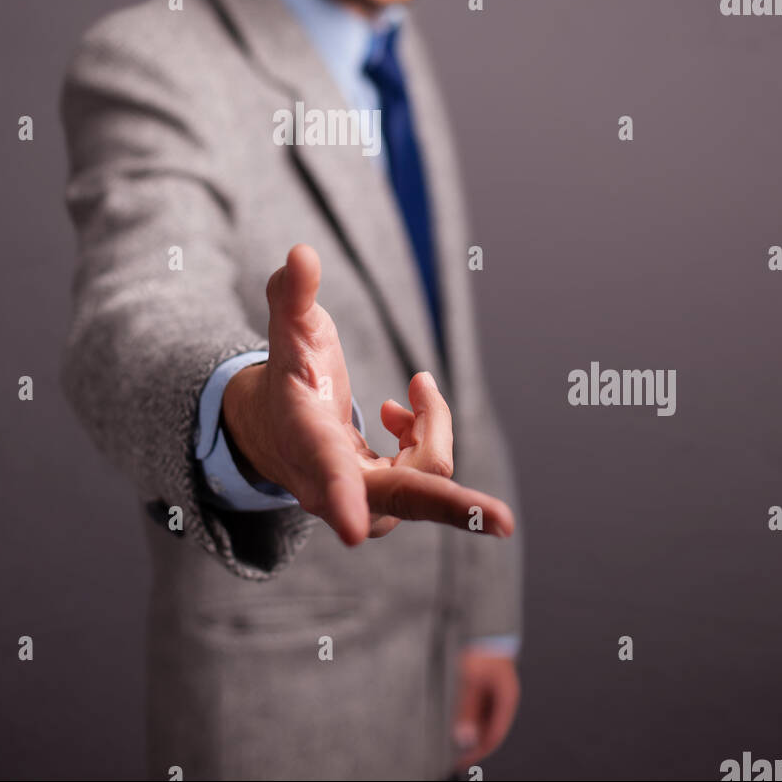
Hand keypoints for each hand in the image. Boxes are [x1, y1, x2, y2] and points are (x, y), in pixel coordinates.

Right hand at [222, 243, 514, 546]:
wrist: (277, 432)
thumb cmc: (288, 375)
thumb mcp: (288, 332)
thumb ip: (293, 295)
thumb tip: (302, 252)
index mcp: (308, 443)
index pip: (327, 471)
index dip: (340, 497)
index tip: (354, 529)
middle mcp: (338, 485)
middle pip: (404, 498)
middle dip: (452, 508)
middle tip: (504, 521)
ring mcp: (369, 501)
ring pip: (431, 468)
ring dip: (433, 423)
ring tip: (417, 387)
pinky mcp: (392, 503)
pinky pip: (434, 474)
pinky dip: (429, 434)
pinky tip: (403, 413)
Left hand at [452, 650, 519, 771]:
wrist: (485, 629)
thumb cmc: (481, 650)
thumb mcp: (470, 680)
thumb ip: (467, 709)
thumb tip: (464, 737)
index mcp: (506, 700)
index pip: (494, 736)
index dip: (478, 752)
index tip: (461, 761)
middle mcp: (504, 701)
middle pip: (490, 732)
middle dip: (473, 747)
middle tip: (454, 758)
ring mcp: (497, 695)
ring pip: (485, 723)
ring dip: (471, 735)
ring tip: (452, 745)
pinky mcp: (488, 690)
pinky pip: (480, 712)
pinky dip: (469, 722)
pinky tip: (456, 725)